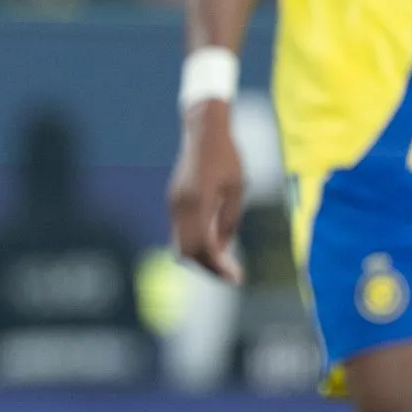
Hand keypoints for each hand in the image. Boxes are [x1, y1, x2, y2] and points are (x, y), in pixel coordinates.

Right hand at [167, 100, 244, 283]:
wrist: (203, 132)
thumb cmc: (227, 157)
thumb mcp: (237, 189)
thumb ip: (228, 220)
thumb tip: (223, 249)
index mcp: (198, 202)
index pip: (204, 247)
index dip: (218, 267)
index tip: (236, 278)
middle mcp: (180, 206)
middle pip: (188, 251)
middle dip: (209, 268)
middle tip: (233, 276)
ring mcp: (174, 205)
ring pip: (181, 244)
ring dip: (201, 258)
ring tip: (226, 265)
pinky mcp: (174, 202)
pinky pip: (181, 233)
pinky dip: (196, 245)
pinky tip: (215, 247)